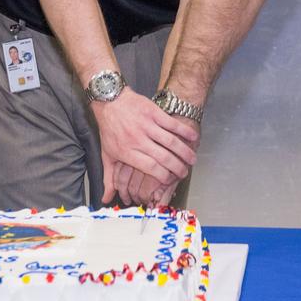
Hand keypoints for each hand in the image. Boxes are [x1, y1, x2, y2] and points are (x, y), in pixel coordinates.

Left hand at [93, 89, 197, 204]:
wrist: (109, 100)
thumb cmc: (109, 129)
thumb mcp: (106, 154)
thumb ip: (109, 178)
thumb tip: (107, 199)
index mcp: (127, 151)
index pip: (150, 167)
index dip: (164, 175)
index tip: (171, 180)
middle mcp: (138, 139)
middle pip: (163, 157)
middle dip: (177, 167)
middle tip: (185, 173)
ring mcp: (146, 125)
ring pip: (170, 141)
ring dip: (184, 151)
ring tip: (192, 160)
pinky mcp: (153, 112)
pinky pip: (172, 124)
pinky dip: (184, 131)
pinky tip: (193, 138)